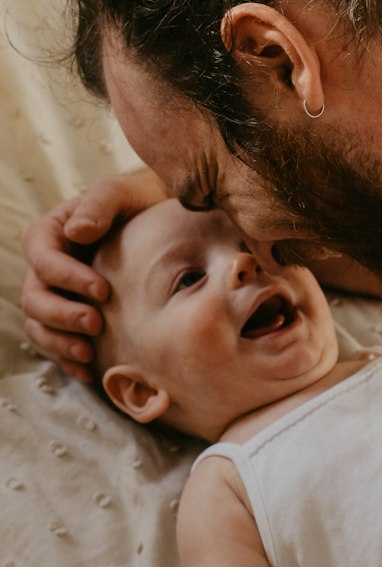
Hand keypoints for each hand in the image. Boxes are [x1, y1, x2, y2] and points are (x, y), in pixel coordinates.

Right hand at [20, 169, 167, 380]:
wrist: (160, 222)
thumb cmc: (137, 202)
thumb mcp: (119, 193)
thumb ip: (99, 205)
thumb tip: (78, 230)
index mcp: (50, 235)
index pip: (43, 260)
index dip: (66, 277)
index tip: (102, 290)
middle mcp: (48, 269)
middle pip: (35, 298)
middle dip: (61, 315)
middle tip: (95, 324)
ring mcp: (59, 296)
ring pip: (40, 325)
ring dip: (59, 343)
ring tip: (88, 354)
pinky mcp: (75, 319)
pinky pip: (59, 345)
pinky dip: (69, 361)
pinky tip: (91, 372)